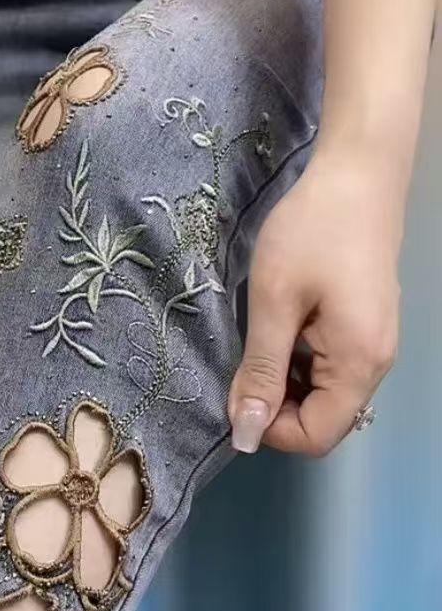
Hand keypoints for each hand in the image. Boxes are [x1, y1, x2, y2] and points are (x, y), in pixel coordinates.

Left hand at [228, 151, 401, 455]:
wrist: (356, 173)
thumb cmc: (311, 232)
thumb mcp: (274, 303)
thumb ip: (260, 371)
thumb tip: (245, 434)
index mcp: (359, 364)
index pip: (316, 437)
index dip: (269, 429)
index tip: (236, 394)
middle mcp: (374, 365)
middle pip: (321, 420)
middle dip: (273, 407)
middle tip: (240, 366)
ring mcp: (371, 346)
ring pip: (320, 396)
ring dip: (280, 383)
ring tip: (255, 343)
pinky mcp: (361, 329)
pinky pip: (325, 369)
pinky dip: (294, 363)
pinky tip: (275, 331)